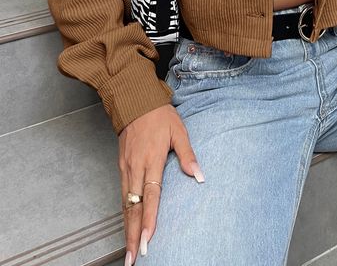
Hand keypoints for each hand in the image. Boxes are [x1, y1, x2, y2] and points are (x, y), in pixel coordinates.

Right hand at [118, 104, 203, 263]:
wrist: (134, 101)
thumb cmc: (159, 115)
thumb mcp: (179, 131)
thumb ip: (187, 155)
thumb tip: (199, 176)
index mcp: (152, 159)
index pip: (151, 195)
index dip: (150, 219)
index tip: (149, 239)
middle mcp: (136, 167)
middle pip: (134, 207)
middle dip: (134, 235)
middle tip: (135, 258)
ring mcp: (126, 167)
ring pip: (125, 205)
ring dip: (127, 229)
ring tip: (130, 251)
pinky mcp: (121, 166)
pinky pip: (122, 195)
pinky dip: (124, 214)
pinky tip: (127, 227)